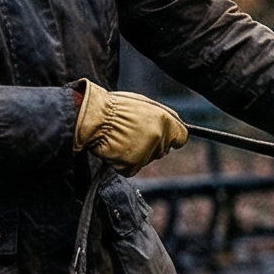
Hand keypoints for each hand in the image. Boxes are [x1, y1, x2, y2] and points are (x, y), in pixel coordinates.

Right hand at [74, 80, 188, 174]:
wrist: (93, 118)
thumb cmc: (114, 108)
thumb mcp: (142, 104)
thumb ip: (159, 117)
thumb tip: (169, 126)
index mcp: (164, 120)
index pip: (181, 137)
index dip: (172, 138)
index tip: (166, 138)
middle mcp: (159, 137)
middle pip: (163, 150)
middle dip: (151, 145)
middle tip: (132, 135)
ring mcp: (146, 153)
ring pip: (147, 159)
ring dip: (136, 153)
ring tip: (119, 139)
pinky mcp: (132, 165)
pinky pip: (131, 168)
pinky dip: (123, 163)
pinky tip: (114, 149)